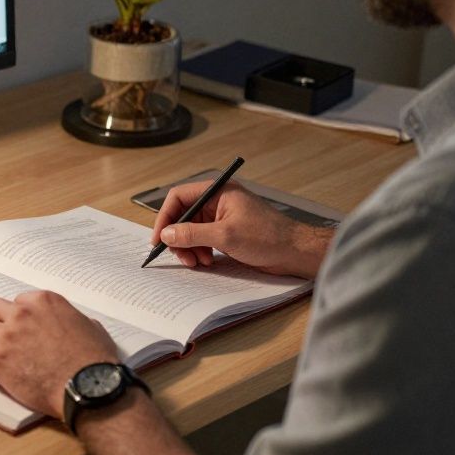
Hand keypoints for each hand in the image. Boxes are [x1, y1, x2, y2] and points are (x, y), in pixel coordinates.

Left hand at [0, 290, 117, 419]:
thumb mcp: (90, 326)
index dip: (17, 315)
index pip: (17, 300)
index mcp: (43, 301)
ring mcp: (8, 337)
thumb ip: (73, 318)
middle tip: (0, 335)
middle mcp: (22, 314)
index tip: (20, 326)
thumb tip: (73, 323)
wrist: (88, 387)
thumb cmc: (94, 359)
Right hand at [152, 180, 329, 278]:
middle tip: (182, 257)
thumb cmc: (268, 237)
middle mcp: (217, 201)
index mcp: (217, 192)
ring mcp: (222, 217)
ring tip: (199, 262)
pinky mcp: (227, 232)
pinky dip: (200, 251)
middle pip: (183, 216)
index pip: (179, 197)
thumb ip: (192, 234)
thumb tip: (167, 234)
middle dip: (179, 237)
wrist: (296, 252)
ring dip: (190, 247)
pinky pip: (203, 239)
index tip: (159, 238)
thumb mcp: (225, 235)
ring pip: (191, 230)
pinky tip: (208, 261)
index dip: (165, 217)